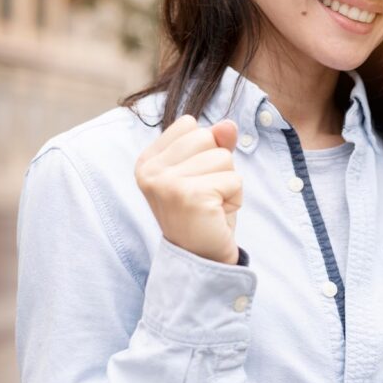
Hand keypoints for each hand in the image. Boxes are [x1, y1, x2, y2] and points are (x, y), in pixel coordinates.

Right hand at [134, 114, 243, 264]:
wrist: (201, 258)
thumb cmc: (203, 211)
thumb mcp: (206, 169)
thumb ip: (215, 142)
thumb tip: (229, 124)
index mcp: (148, 160)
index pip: (190, 125)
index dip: (204, 150)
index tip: (193, 181)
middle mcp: (151, 171)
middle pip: (207, 137)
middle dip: (218, 165)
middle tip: (205, 195)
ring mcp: (167, 183)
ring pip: (223, 157)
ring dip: (228, 183)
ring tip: (211, 205)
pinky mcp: (191, 196)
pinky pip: (234, 179)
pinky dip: (234, 198)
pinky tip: (217, 214)